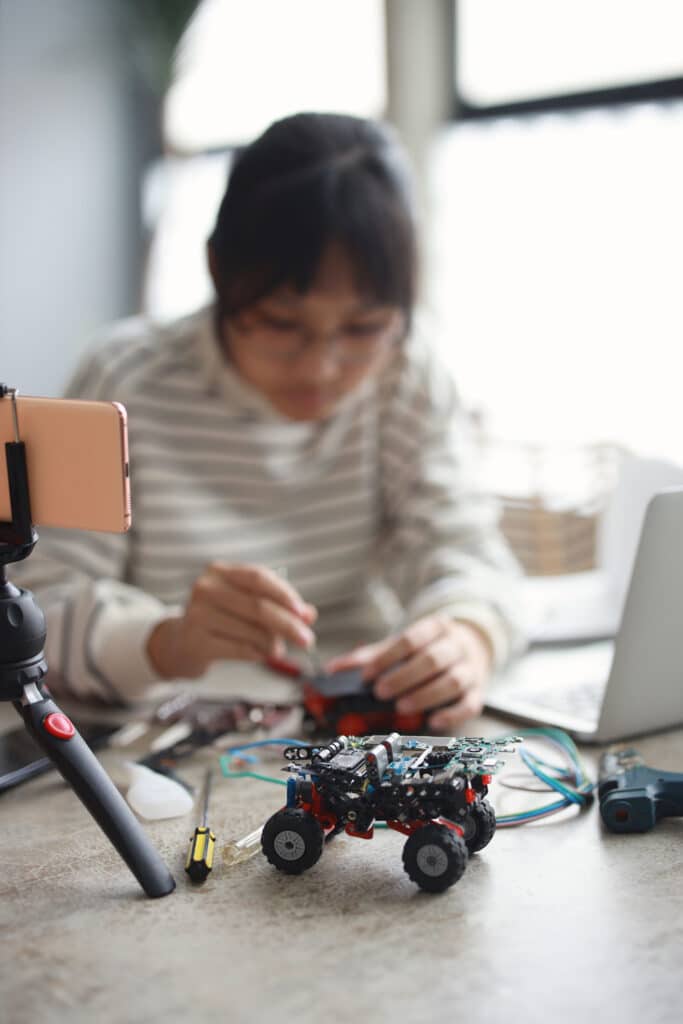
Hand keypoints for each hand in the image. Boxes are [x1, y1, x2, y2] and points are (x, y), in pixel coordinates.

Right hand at [147, 563, 316, 678]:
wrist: (180, 643)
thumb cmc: (220, 619)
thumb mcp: (247, 605)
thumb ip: (278, 606)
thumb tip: (309, 614)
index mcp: (220, 571)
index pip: (258, 577)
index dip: (284, 594)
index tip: (304, 613)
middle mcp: (206, 588)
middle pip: (257, 606)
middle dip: (287, 624)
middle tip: (306, 640)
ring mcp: (197, 614)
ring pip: (251, 630)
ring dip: (272, 643)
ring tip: (277, 649)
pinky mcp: (196, 641)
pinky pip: (239, 648)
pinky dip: (257, 653)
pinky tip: (260, 654)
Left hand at [325, 614, 492, 731]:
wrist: (473, 645)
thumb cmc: (430, 648)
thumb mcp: (403, 644)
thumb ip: (372, 656)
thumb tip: (334, 669)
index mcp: (435, 628)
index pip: (411, 639)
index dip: (387, 658)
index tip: (368, 675)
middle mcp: (456, 645)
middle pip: (432, 659)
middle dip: (405, 677)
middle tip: (381, 692)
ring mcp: (470, 669)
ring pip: (452, 681)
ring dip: (425, 695)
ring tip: (401, 707)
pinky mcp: (478, 691)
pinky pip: (469, 704)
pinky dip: (452, 714)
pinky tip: (433, 721)